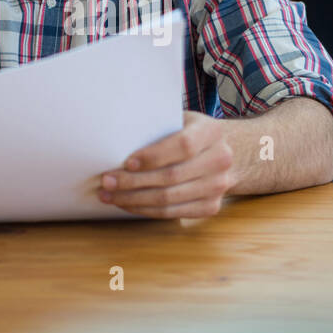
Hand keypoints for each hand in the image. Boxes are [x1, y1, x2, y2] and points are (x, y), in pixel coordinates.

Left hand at [97, 111, 236, 219]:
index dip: (154, 156)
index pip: (183, 145)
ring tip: (109, 195)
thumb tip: (116, 137)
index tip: (127, 162)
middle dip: (133, 182)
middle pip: (171, 176)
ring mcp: (218, 186)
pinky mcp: (211, 207)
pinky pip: (172, 213)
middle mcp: (220, 160)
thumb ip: (158, 125)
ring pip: (169, 199)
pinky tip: (127, 203)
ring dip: (133, 199)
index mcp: (211, 132)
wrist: (226, 153)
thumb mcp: (181, 119)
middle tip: (106, 181)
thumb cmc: (191, 133)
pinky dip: (145, 210)